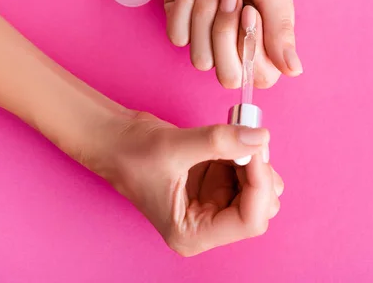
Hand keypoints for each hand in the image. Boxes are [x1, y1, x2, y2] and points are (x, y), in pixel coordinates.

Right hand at [76, 112, 283, 256]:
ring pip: (258, 190)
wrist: (112, 139)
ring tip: (233, 138)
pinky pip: (246, 173)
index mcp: (193, 233)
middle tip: (248, 140)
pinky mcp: (213, 185)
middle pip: (260, 208)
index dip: (260, 184)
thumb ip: (221, 142)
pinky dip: (245, 153)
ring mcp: (211, 204)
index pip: (249, 221)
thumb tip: (260, 138)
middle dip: (259, 173)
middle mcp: (205, 225)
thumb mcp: (176, 147)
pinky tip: (228, 139)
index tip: (256, 148)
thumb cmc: (130, 153)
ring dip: (254, 162)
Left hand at [164, 0, 301, 88]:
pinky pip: (177, 35)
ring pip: (200, 58)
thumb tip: (295, 71)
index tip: (252, 13)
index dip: (252, 53)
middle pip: (226, 76)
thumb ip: (281, 30)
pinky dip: (186, 5)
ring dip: (205, 15)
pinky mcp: (179, 19)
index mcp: (264, 36)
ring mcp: (205, 33)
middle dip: (226, 36)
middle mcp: (235, 41)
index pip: (259, 77)